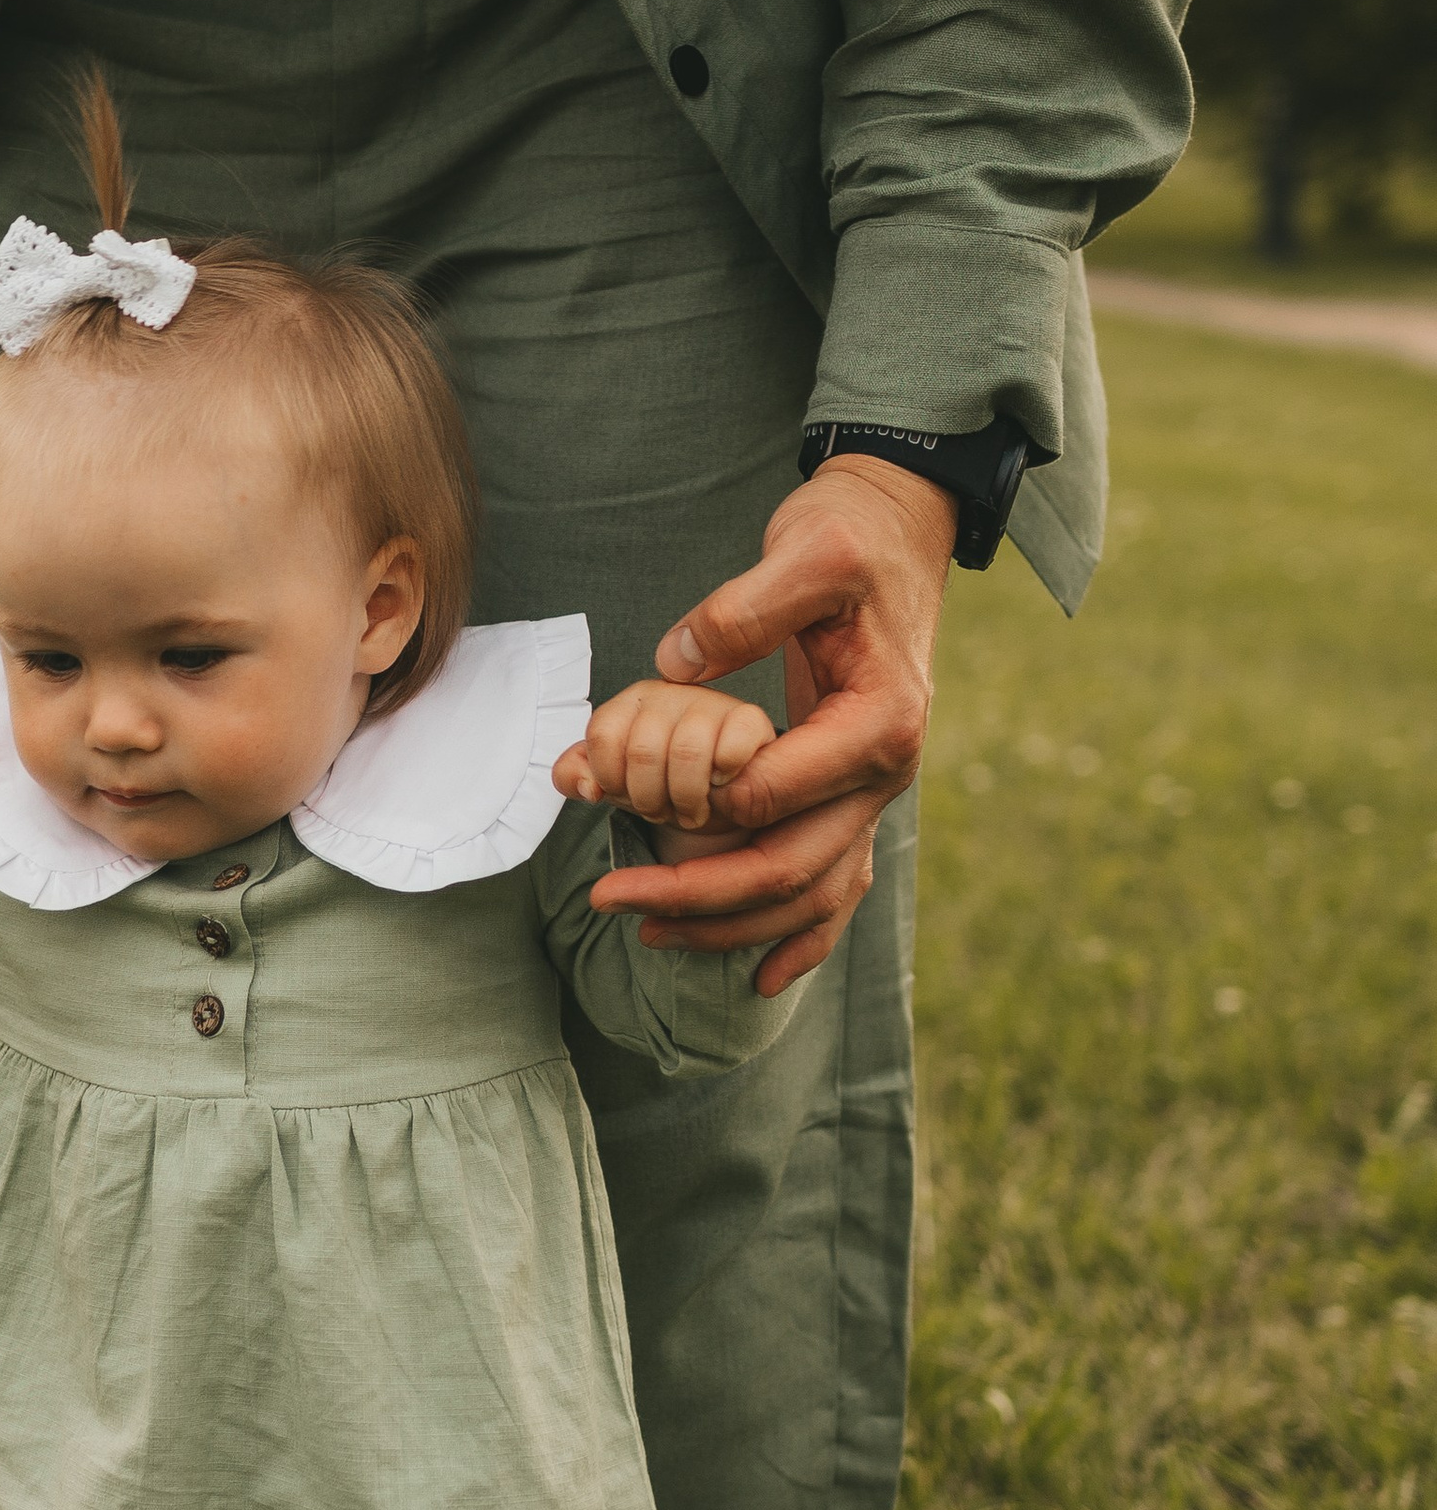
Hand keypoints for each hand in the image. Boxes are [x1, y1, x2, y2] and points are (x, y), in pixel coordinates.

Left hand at [559, 680, 777, 854]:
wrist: (715, 795)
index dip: (612, 780)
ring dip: (686, 800)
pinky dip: (723, 779)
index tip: (625, 795)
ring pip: (686, 754)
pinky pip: (731, 749)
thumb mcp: (611, 781)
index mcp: (628, 703)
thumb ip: (576, 777)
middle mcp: (667, 693)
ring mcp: (710, 702)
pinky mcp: (750, 719)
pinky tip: (721, 786)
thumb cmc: (660, 782)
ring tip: (691, 811)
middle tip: (663, 811)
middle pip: (643, 751)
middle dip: (650, 799)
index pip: (603, 737)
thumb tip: (587, 787)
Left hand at [587, 456, 955, 995]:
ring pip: (811, 894)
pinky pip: (837, 887)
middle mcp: (886, 774)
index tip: (614, 805)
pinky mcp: (856, 796)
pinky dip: (801, 938)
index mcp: (879, 724)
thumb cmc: (851, 539)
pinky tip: (760, 978)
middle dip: (696, 896)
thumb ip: (744, 609)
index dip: (693, 809)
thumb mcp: (806, 551)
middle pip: (789, 867)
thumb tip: (675, 664)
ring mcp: (874, 794)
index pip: (772, 795)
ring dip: (732, 927)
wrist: (899, 532)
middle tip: (610, 901)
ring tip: (650, 933)